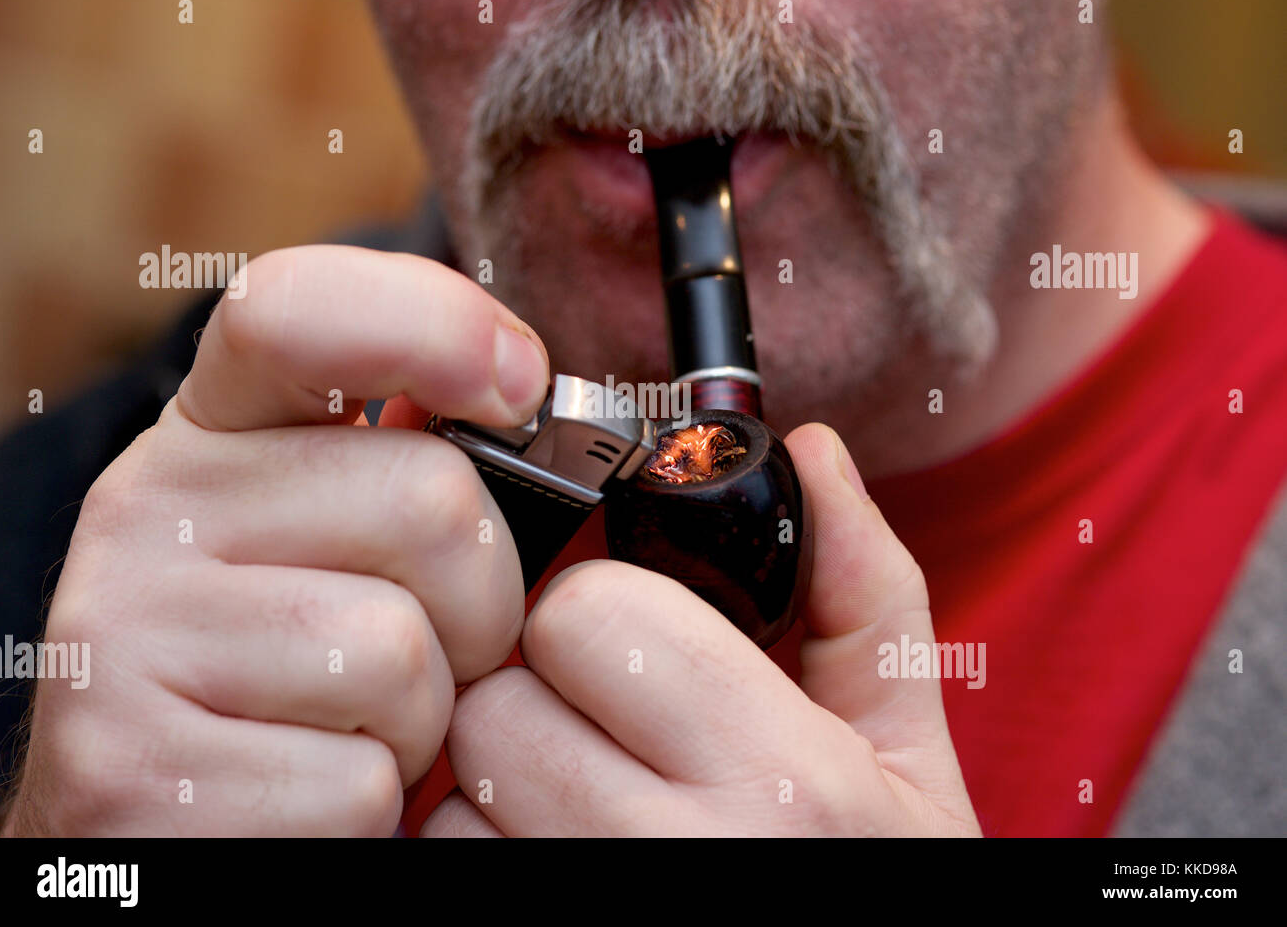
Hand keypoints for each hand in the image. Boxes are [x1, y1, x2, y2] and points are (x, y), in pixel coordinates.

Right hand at [3, 246, 548, 835]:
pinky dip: (374, 804)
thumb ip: (412, 462)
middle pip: (430, 500)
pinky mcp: (139, 773)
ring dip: (428, 717)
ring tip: (361, 724)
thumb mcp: (342, 540)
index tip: (517, 383)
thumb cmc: (301, 671)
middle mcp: (149, 513)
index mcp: (211, 435)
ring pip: (399, 651)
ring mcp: (126, 639)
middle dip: (482, 602)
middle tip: (431, 651)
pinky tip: (316, 790)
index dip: (436, 325)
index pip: (300, 311)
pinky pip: (359, 778)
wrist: (173, 824)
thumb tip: (523, 393)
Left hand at [423, 423, 979, 836]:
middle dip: (537, 694)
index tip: (633, 648)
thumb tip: (813, 457)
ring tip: (580, 801)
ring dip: (493, 783)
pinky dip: (475, 848)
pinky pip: (434, 867)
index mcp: (780, 779)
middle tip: (601, 726)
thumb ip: (864, 596)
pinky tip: (547, 850)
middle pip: (495, 701)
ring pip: (445, 791)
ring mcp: (583, 913)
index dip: (600, 617)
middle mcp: (670, 861)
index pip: (586, 617)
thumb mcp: (904, 757)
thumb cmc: (868, 884)